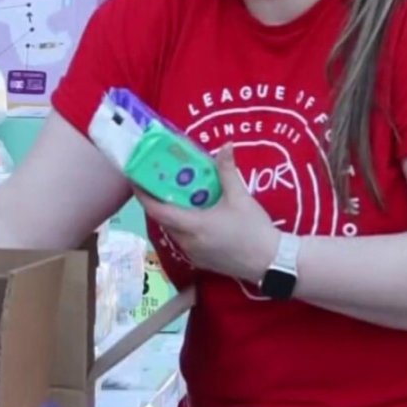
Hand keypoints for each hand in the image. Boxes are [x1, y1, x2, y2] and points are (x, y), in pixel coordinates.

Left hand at [135, 143, 279, 282]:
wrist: (272, 262)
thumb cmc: (254, 229)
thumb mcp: (241, 197)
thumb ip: (228, 171)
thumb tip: (227, 145)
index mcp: (193, 225)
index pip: (157, 210)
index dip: (143, 195)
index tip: (135, 179)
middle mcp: (187, 242)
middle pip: (163, 219)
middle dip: (157, 201)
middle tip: (158, 181)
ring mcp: (193, 254)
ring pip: (173, 231)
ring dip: (171, 214)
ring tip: (176, 195)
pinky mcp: (201, 261)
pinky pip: (183, 241)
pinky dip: (183, 226)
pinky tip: (193, 214)